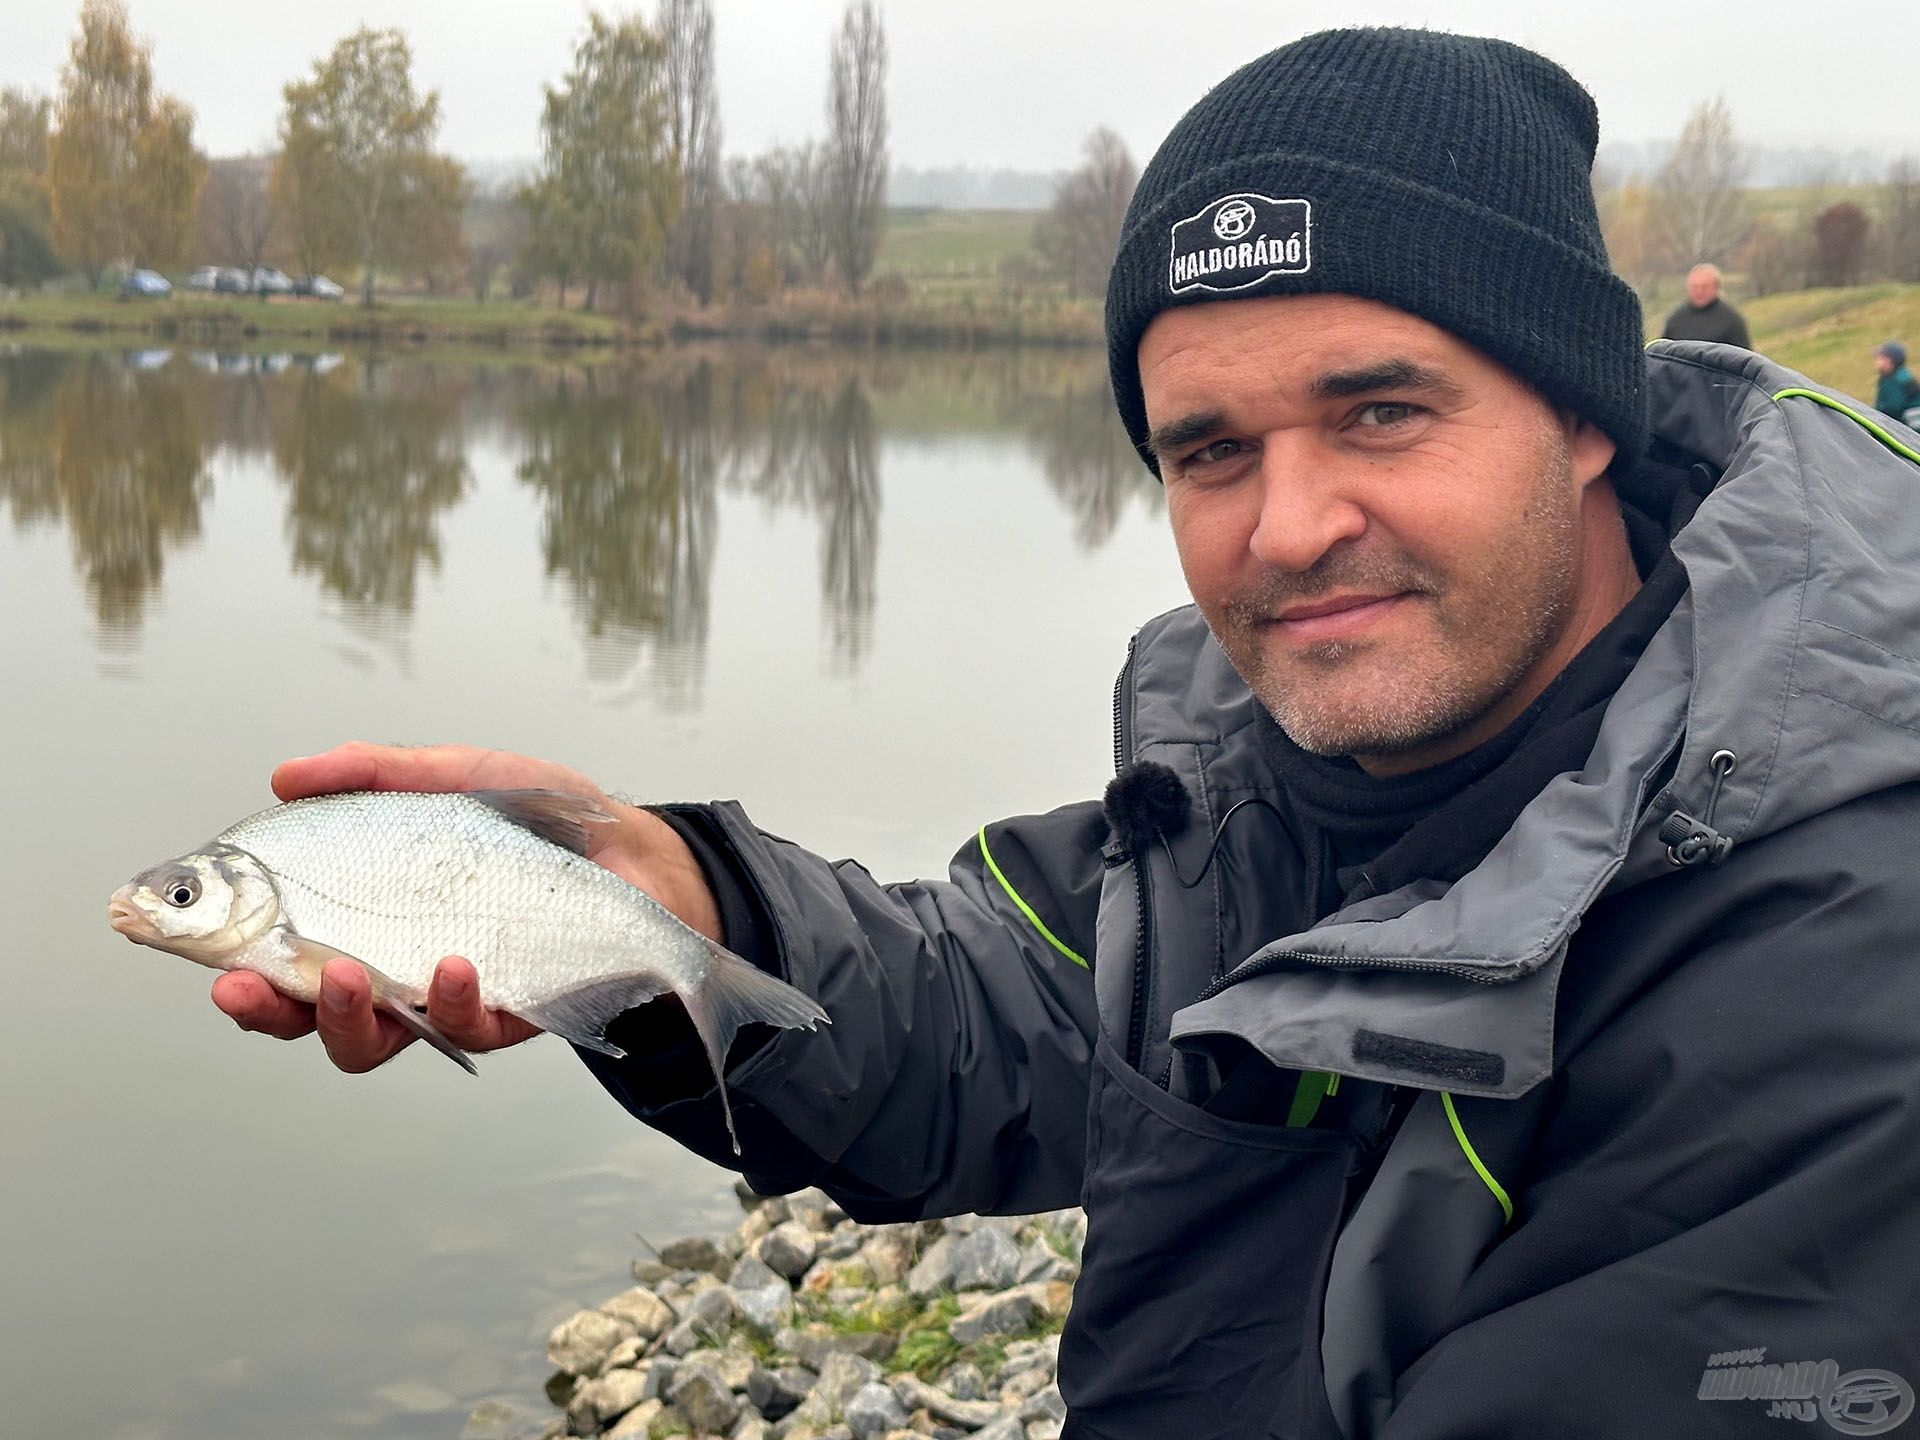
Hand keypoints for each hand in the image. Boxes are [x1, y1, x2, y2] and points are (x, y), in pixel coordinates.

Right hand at [212, 741, 720, 1072]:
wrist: (638, 851)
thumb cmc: (540, 816)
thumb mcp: (455, 775)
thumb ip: (375, 771)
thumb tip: (287, 775)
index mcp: (362, 916)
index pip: (276, 951)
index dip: (233, 960)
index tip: (202, 955)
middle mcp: (391, 969)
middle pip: (303, 1014)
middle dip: (265, 1008)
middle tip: (243, 988)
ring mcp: (445, 998)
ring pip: (371, 1042)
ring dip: (348, 1017)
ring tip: (350, 977)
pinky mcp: (506, 1014)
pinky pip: (464, 1028)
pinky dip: (451, 1000)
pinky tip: (454, 964)